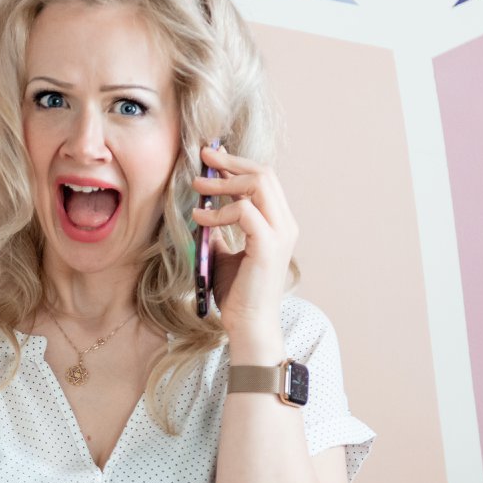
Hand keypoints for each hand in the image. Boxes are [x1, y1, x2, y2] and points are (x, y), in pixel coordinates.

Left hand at [192, 145, 294, 359]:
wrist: (248, 326)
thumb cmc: (237, 294)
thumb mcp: (224, 253)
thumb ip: (220, 231)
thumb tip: (203, 210)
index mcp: (278, 224)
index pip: (264, 179)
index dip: (238, 163)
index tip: (212, 157)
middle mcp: (285, 225)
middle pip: (264, 174)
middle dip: (231, 161)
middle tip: (203, 157)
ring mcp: (280, 234)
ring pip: (258, 184)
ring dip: (223, 182)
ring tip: (197, 186)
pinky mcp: (267, 246)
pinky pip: (243, 211)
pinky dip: (218, 211)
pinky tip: (199, 218)